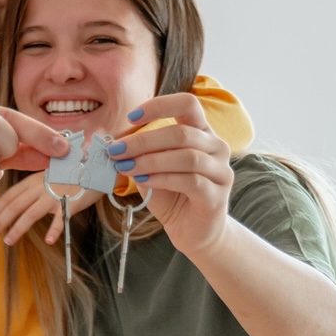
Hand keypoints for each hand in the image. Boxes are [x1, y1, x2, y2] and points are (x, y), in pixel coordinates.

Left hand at [0, 171, 102, 245]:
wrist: (97, 166)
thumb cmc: (74, 173)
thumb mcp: (50, 177)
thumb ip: (36, 188)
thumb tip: (23, 203)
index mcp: (34, 180)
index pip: (10, 195)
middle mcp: (41, 187)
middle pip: (15, 205)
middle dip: (0, 221)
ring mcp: (55, 195)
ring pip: (30, 214)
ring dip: (17, 228)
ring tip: (7, 241)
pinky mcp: (71, 203)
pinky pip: (61, 219)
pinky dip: (54, 230)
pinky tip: (48, 241)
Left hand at [108, 92, 232, 255]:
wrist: (192, 231)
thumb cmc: (172, 196)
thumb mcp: (151, 169)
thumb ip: (140, 154)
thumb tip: (114, 143)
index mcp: (202, 132)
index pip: (187, 104)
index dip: (159, 106)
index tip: (131, 117)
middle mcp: (216, 147)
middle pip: (182, 133)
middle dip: (143, 140)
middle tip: (116, 150)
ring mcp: (220, 171)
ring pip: (187, 156)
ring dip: (151, 160)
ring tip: (126, 167)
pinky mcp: (216, 195)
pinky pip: (190, 180)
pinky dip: (163, 178)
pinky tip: (144, 181)